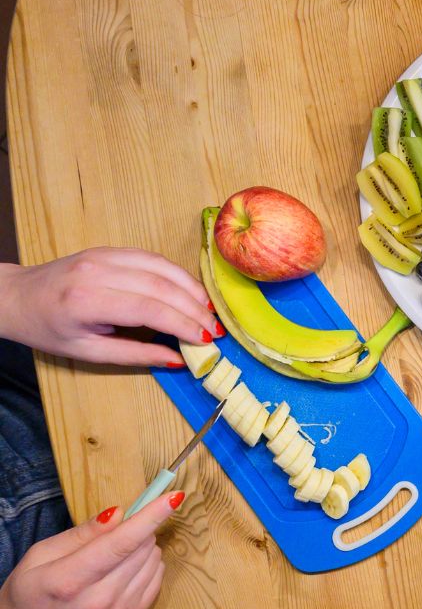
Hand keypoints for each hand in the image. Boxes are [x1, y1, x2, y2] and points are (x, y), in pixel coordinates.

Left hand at [0, 248, 219, 366]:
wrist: (16, 297)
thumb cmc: (48, 330)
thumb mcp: (88, 352)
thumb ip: (135, 355)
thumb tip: (178, 359)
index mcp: (87, 301)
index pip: (150, 309)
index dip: (183, 324)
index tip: (206, 340)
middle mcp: (97, 271)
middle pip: (161, 286)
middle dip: (194, 309)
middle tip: (215, 330)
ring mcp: (103, 255)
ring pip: (161, 267)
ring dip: (191, 289)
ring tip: (209, 311)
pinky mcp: (109, 249)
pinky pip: (152, 257)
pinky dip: (177, 274)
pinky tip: (190, 292)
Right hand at [0, 492, 181, 608]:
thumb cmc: (30, 594)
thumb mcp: (40, 556)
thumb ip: (82, 534)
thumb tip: (119, 513)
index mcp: (70, 580)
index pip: (120, 543)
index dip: (150, 517)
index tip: (174, 497)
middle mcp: (100, 599)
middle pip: (142, 548)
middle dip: (138, 529)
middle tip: (117, 531)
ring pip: (154, 560)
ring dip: (143, 547)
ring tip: (115, 554)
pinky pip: (158, 577)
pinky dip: (148, 564)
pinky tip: (126, 567)